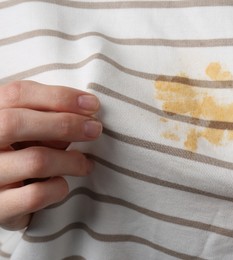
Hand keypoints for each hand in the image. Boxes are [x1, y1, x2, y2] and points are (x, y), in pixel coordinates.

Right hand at [0, 81, 101, 229]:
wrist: (2, 199)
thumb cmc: (21, 155)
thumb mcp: (30, 131)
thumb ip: (47, 119)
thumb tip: (85, 117)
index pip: (17, 94)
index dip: (58, 96)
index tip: (93, 104)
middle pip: (15, 123)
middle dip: (65, 124)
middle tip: (95, 129)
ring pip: (34, 161)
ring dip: (71, 160)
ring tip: (85, 164)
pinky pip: (35, 195)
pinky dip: (58, 188)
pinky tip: (62, 185)